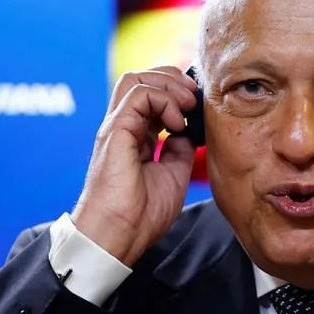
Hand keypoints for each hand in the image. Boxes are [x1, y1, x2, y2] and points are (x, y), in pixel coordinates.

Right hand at [71, 66, 197, 266]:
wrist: (120, 234)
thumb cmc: (140, 215)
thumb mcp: (173, 175)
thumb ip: (179, 150)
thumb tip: (189, 132)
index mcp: (134, 137)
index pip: (151, 95)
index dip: (176, 92)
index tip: (198, 106)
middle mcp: (123, 127)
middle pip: (141, 79)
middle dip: (173, 79)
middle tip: (194, 97)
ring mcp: (117, 127)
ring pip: (136, 79)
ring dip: (168, 85)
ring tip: (187, 106)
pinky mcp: (115, 131)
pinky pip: (137, 95)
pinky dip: (163, 100)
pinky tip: (176, 123)